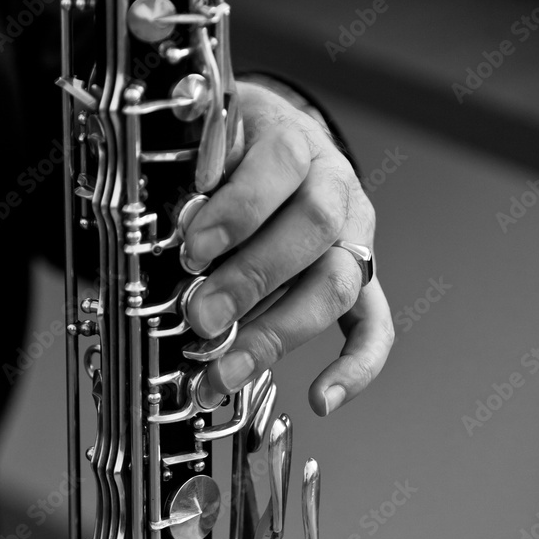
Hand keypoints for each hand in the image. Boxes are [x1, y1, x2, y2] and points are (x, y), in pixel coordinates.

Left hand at [184, 80, 393, 414]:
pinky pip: (375, 326)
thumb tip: (164, 226)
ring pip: (338, 284)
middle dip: (252, 279)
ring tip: (228, 371)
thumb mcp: (203, 140)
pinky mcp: (362, 281)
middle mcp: (335, 186)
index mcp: (294, 139)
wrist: (273, 143)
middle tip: (201, 316)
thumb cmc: (232, 150)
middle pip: (315, 228)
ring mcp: (354, 237)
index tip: (193, 249)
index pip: (281, 165)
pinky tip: (323, 399)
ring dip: (280, 332)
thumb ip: (190, 173)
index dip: (239, 209)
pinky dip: (356, 367)